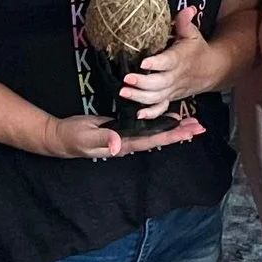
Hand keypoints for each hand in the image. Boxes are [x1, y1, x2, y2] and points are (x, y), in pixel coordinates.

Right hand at [42, 109, 209, 159]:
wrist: (61, 137)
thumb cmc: (72, 138)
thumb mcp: (85, 138)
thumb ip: (102, 140)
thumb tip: (119, 145)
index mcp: (123, 145)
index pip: (152, 140)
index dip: (170, 135)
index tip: (189, 131)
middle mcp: (128, 142)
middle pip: (159, 138)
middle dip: (180, 132)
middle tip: (200, 126)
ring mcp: (125, 136)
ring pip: (154, 132)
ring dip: (173, 127)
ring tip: (192, 122)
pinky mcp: (121, 128)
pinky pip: (145, 126)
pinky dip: (159, 121)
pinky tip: (168, 116)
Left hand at [121, 9, 229, 111]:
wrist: (211, 70)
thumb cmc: (197, 49)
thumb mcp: (192, 33)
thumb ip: (185, 22)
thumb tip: (187, 8)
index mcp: (180, 59)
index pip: (168, 62)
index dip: (156, 64)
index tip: (142, 63)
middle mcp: (175, 77)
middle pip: (159, 83)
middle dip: (142, 83)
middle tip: (126, 79)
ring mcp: (172, 89)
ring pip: (157, 97)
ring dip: (140, 97)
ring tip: (123, 92)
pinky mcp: (170, 98)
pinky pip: (161, 109)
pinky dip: (151, 113)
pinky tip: (137, 114)